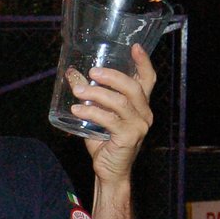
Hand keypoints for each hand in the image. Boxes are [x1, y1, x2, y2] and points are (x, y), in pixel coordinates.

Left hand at [74, 44, 155, 182]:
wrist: (110, 172)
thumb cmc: (105, 142)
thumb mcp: (96, 114)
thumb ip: (88, 95)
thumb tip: (71, 74)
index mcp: (140, 105)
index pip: (148, 79)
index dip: (143, 62)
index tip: (135, 46)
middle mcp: (144, 114)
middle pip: (133, 87)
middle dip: (112, 76)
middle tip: (92, 71)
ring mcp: (139, 126)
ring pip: (121, 102)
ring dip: (97, 93)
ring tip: (78, 91)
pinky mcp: (129, 138)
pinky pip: (110, 120)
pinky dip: (92, 112)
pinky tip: (77, 110)